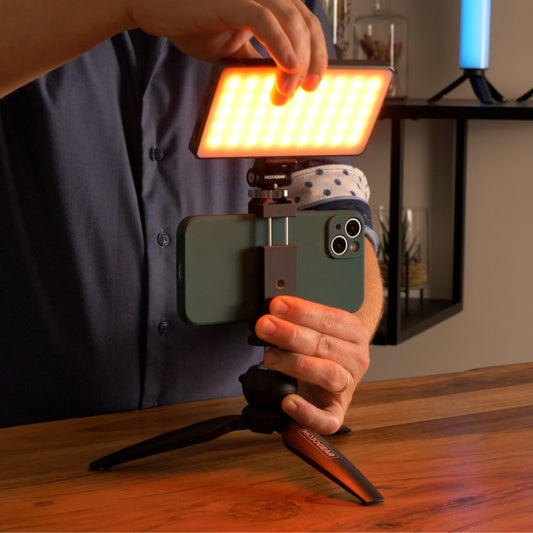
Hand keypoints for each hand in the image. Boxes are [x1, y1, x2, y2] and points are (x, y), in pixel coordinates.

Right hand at [126, 0, 327, 102]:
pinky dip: (281, 45)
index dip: (317, 53)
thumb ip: (255, 61)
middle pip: (306, 23)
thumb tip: (274, 84)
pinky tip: (288, 67)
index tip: (313, 83)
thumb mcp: (232, 49)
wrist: (155, 8)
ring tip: (287, 90)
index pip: (306, 24)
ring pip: (292, 23)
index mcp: (268, 3)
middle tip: (305, 91)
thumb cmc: (192, 23)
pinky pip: (265, 20)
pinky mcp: (232, 1)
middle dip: (313, 61)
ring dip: (296, 62)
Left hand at [255, 295, 370, 433]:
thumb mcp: (315, 328)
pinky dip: (307, 412)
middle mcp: (356, 359)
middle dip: (290, 334)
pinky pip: (327, 419)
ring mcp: (348, 388)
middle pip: (324, 345)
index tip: (276, 306)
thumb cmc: (320, 348)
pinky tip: (288, 402)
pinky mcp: (336, 414)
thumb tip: (272, 309)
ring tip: (270, 357)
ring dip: (295, 364)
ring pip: (327, 374)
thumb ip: (298, 319)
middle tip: (265, 327)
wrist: (332, 375)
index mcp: (354, 333)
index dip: (301, 311)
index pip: (330, 318)